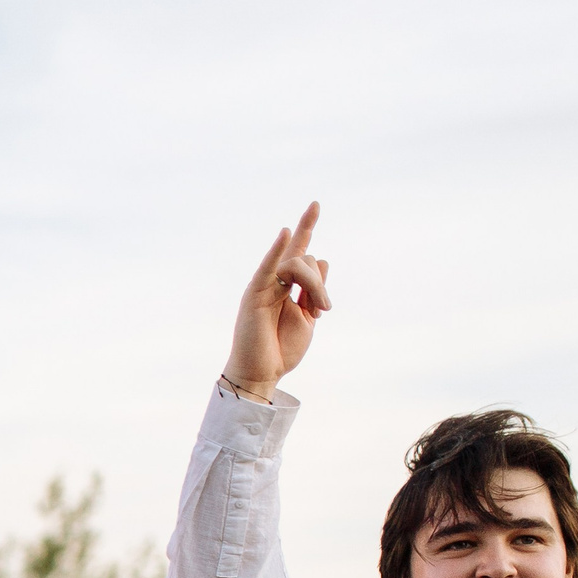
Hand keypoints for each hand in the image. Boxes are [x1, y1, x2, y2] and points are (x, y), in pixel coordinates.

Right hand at [222, 201, 329, 399]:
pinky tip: (286, 233)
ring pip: (298, 264)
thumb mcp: (307, 317)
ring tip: (317, 312)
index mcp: (287, 287)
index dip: (307, 227)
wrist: (261, 372)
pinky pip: (268, 268)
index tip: (315, 204)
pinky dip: (277, 251)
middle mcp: (275, 281)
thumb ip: (314, 290)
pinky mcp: (254, 295)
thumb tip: (320, 260)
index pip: (300, 251)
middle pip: (306, 259)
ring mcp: (264, 286)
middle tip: (323, 310)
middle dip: (321, 283)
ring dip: (316, 286)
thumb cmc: (281, 349)